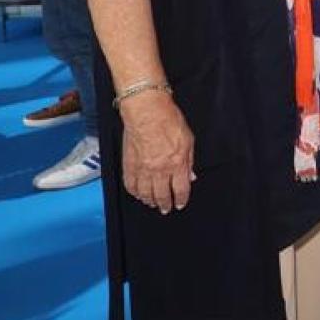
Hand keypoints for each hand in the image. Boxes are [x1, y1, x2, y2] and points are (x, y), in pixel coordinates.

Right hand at [119, 89, 194, 213]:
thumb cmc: (168, 120)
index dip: (181, 199)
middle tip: (166, 208)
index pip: (180, 189)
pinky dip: (134, 192)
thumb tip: (190, 176)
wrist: (146, 111)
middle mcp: (159, 169)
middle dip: (165, 204)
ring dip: (150, 201)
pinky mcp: (128, 164)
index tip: (180, 204)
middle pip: (162, 195)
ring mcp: (142, 168)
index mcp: (177, 164)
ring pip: (145, 193)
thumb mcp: (188, 140)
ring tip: (153, 203)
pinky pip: (130, 184)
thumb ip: (189, 161)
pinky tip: (138, 194)